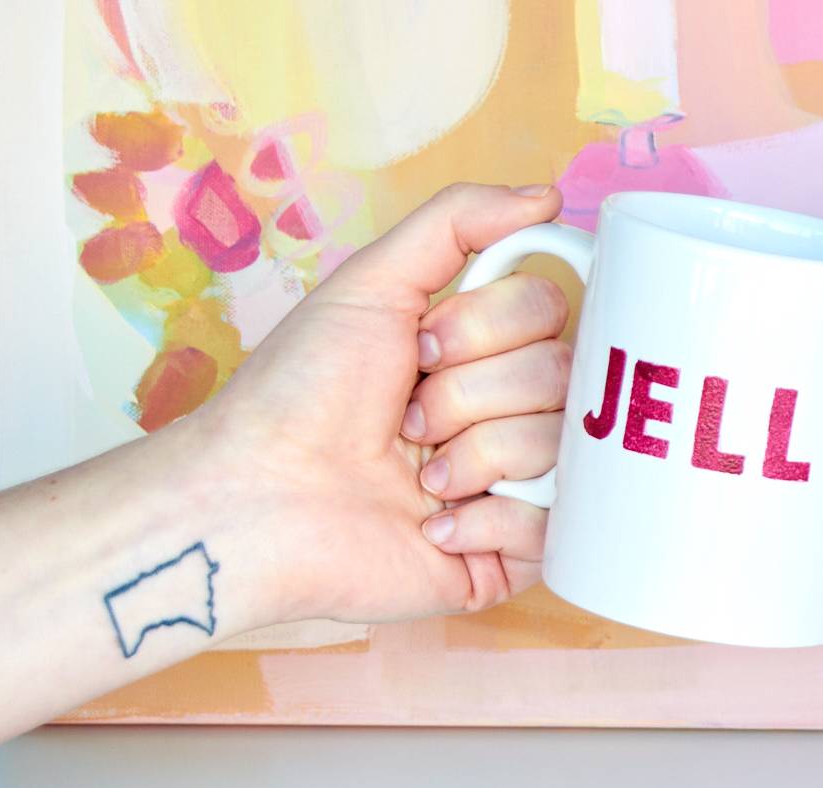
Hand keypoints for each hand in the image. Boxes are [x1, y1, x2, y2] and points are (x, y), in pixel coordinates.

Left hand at [198, 182, 571, 624]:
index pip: (553, 312)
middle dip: (470, 394)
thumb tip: (548, 196)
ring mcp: (522, 486)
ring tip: (417, 478)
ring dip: (473, 457)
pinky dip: (488, 520)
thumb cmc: (298, 394)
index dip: (487, 327)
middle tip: (407, 421)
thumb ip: (458, 222)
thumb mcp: (370, 284)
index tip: (419, 348)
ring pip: (563, 448)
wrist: (258, 498)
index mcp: (486, 353)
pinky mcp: (518, 556)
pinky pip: (558, 525)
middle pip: (563, 377)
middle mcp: (512, 414)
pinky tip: (435, 526)